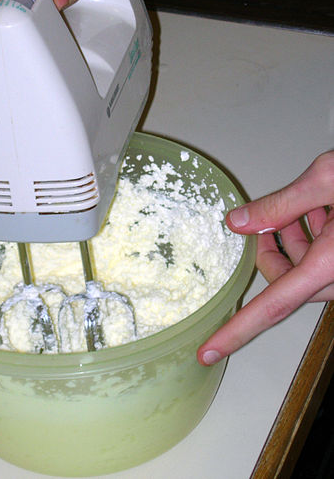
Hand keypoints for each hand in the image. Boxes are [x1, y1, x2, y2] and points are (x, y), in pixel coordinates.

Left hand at [198, 151, 333, 365]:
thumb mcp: (326, 179)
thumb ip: (278, 203)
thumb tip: (237, 222)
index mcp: (331, 264)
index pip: (271, 306)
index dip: (236, 332)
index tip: (209, 351)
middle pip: (284, 280)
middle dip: (271, 248)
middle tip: (272, 217)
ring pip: (304, 271)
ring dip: (295, 239)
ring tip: (308, 205)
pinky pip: (324, 265)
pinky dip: (315, 239)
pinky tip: (324, 211)